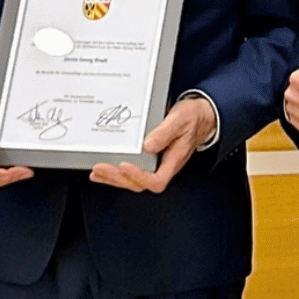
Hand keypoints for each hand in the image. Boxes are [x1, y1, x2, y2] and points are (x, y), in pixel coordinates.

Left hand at [90, 96, 214, 193]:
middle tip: (101, 168)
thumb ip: (164, 132)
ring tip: (97, 172)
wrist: (201, 115)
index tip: (125, 165)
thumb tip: (148, 145)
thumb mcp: (180, 119)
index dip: (139, 176)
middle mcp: (164, 165)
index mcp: (174, 160)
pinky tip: (104, 169)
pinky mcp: (150, 158)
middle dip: (118, 178)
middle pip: (140, 183)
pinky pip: (132, 171)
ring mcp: (156, 163)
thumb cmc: (193, 118)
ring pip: (133, 180)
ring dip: (114, 178)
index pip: (157, 180)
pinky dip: (116, 172)